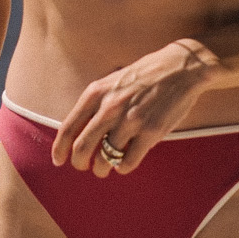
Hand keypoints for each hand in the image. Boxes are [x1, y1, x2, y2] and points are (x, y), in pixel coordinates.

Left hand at [53, 39, 216, 177]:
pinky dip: (122, 168)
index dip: (59, 149)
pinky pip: (127, 162)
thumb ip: (95, 104)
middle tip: (84, 167)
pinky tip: (124, 163)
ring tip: (105, 168)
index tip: (58, 160)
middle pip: (82, 149)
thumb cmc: (143, 76)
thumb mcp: (112, 82)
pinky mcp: (150, 132)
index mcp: (96, 93)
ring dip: (101, 169)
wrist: (179, 68)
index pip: (68, 128)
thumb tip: (78, 134)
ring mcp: (130, 120)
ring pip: (104, 159)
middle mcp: (110, 107)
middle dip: (79, 164)